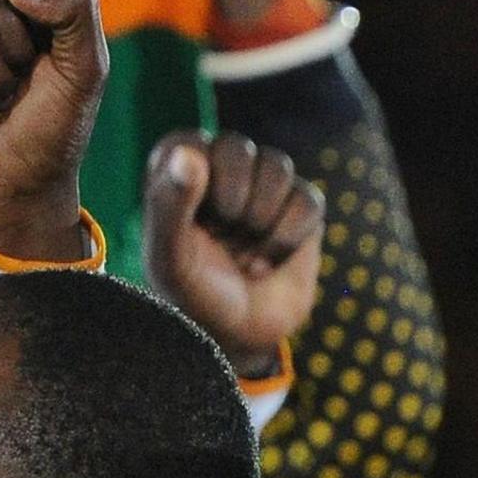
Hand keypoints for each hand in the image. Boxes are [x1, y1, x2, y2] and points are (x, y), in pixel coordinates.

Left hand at [144, 132, 325, 375]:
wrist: (238, 336)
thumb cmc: (190, 295)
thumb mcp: (169, 258)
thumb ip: (169, 204)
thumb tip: (189, 154)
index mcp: (175, 177)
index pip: (187, 141)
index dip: (195, 178)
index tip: (192, 216)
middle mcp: (218, 173)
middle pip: (237, 148)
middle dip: (231, 200)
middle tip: (221, 237)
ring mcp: (262, 188)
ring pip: (277, 166)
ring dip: (260, 218)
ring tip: (242, 254)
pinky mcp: (300, 209)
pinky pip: (308, 198)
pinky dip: (287, 236)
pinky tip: (267, 261)